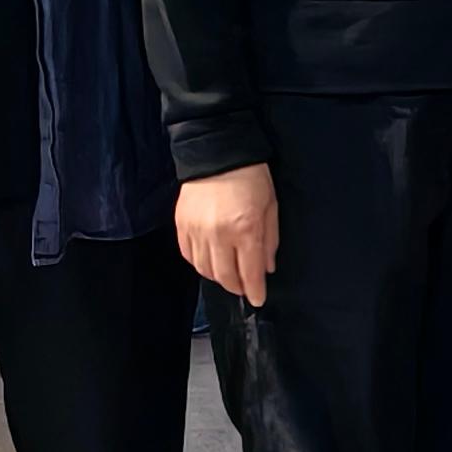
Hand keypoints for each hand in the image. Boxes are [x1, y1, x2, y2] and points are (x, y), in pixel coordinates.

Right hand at [176, 164, 279, 307]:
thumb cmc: (252, 177)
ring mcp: (196, 231)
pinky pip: (188, 256)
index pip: (249, 272)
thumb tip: (266, 268)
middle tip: (245, 288)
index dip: (255, 290)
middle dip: (237, 287)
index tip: (259, 299)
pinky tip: (211, 261)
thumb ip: (270, 240)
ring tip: (229, 275)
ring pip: (204, 270)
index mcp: (245, 229)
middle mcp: (217, 234)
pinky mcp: (181, 225)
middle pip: (224, 276)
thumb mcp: (270, 207)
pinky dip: (200, 264)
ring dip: (218, 278)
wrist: (217, 151)